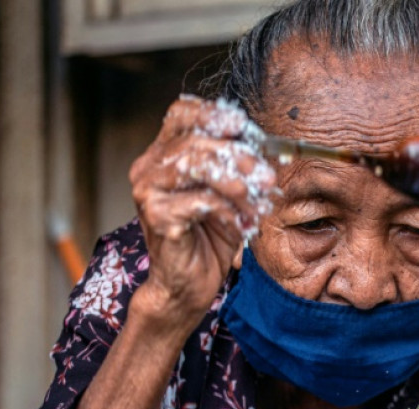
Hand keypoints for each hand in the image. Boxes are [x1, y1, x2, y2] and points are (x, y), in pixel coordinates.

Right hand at [129, 95, 275, 328]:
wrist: (188, 284)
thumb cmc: (209, 238)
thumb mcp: (231, 196)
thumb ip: (241, 169)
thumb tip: (271, 151)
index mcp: (164, 155)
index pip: (181, 114)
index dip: (212, 114)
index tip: (243, 126)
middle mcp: (149, 167)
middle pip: (195, 140)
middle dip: (239, 156)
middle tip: (267, 177)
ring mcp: (148, 191)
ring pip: (196, 166)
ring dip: (237, 184)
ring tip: (258, 204)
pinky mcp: (156, 216)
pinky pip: (201, 201)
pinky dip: (229, 212)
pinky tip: (241, 226)